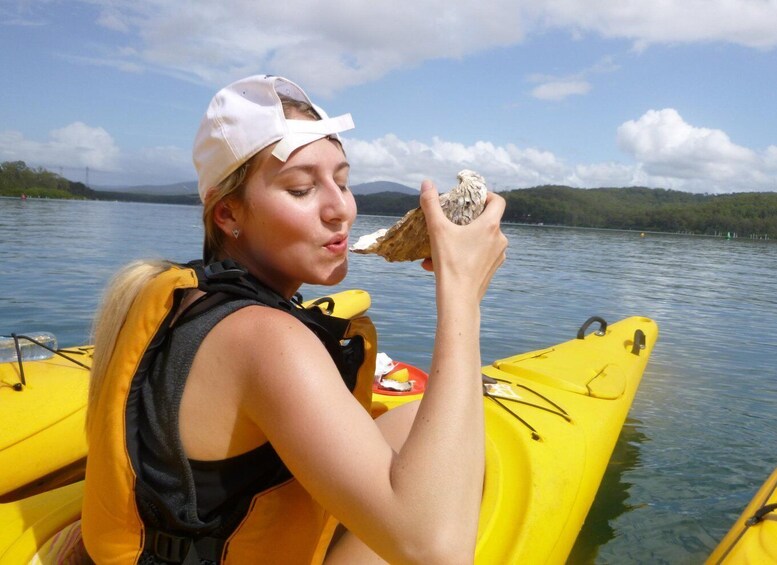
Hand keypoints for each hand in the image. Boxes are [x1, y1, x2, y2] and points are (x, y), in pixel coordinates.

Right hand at [419, 180, 506, 301]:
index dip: (486, 196)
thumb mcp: (437, 230)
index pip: (498, 201)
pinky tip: (439, 265)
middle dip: (466, 221)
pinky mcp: (492, 270)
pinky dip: (462, 256)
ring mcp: (498, 256)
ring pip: (479, 241)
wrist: (458, 299)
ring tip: (438, 248)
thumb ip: (432, 204)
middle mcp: (499, 240)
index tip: (471, 199)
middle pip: (486, 221)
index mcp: (491, 226)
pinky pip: (477, 257)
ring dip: (460, 240)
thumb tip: (426, 182)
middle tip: (449, 223)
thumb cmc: (450, 262)